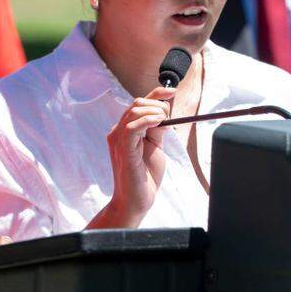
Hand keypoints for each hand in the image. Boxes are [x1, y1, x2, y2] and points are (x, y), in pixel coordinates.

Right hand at [104, 86, 173, 226]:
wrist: (136, 200)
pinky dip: (147, 120)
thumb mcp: (155, 147)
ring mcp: (118, 140)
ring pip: (133, 112)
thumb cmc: (145, 175)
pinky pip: (131, 127)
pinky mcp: (123, 150)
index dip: (156, 93)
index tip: (172, 90)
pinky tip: (158, 122)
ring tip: (164, 121)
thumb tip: (164, 115)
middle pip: (136, 104)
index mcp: (125, 130)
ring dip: (154, 111)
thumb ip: (157, 130)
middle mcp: (118, 132)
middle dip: (157, 104)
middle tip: (169, 116)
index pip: (138, 104)